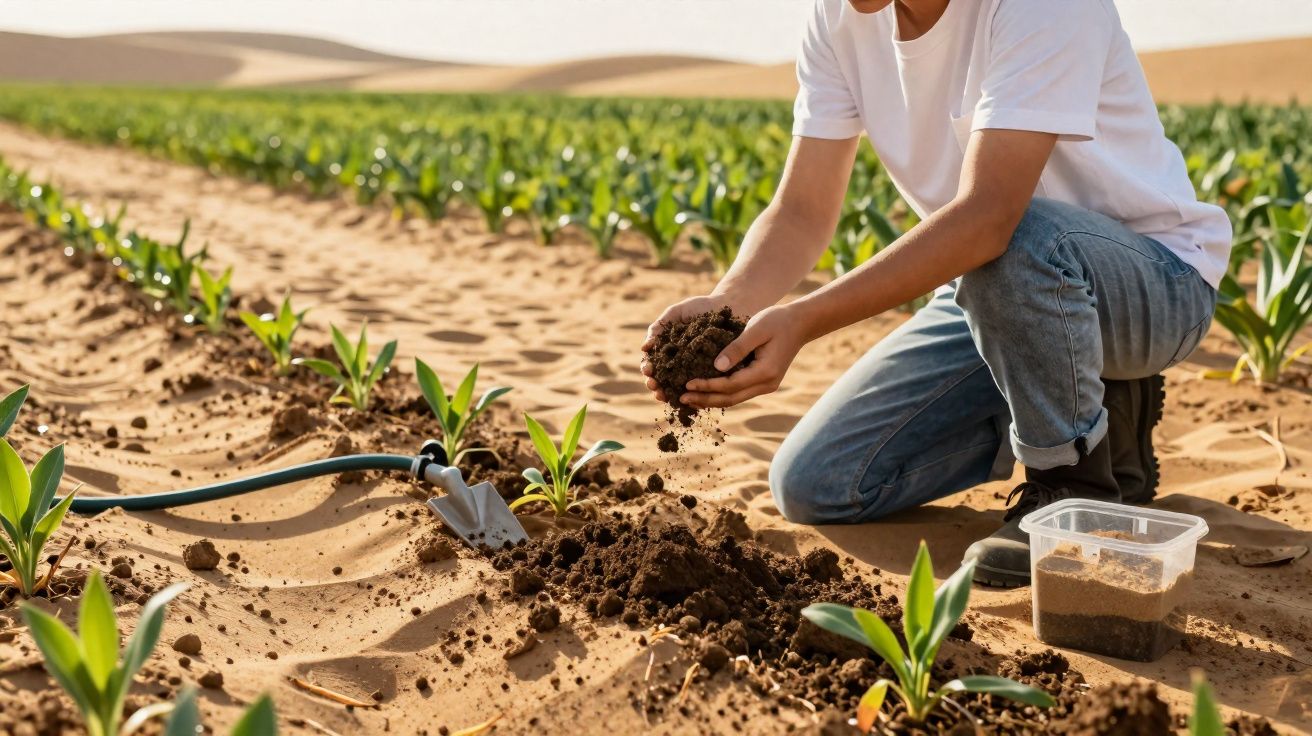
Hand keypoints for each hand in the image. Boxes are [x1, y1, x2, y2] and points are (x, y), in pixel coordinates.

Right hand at [640, 294, 743, 401]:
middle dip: (655, 385)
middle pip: (663, 379)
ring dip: (669, 394)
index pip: (654, 364)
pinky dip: (693, 395)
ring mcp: (696, 370)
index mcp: (669, 350)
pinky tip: (687, 399)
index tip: (648, 371)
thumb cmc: (701, 307)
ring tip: (664, 396)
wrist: (730, 306)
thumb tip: (644, 348)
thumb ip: (658, 327)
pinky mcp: (713, 374)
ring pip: (679, 387)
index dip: (648, 369)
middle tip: (654, 386)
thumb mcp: (676, 313)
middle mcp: (680, 363)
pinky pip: (702, 388)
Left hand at [680, 304, 806, 408]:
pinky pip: (739, 392)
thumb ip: (737, 347)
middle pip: (731, 398)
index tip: (687, 384)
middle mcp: (767, 384)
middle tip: (681, 398)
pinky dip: (721, 393)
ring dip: (711, 399)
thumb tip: (716, 367)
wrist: (799, 323)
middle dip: (705, 399)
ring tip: (689, 399)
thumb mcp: (756, 329)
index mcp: (765, 372)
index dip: (707, 386)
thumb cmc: (777, 321)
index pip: (730, 385)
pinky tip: (705, 392)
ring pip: (734, 398)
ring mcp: (766, 385)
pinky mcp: (763, 382)